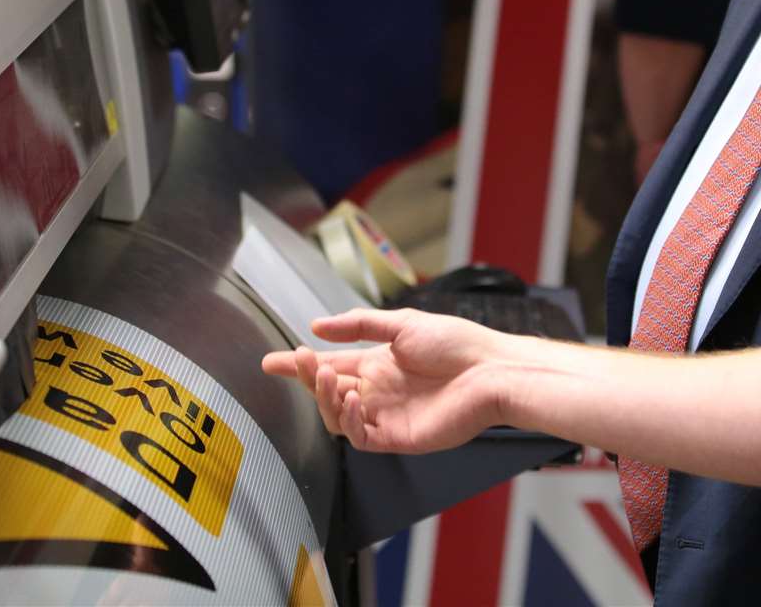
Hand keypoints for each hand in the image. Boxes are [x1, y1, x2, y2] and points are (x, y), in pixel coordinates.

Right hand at [261, 308, 514, 453]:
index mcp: (377, 364)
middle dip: (308, 377)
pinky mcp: (398, 437)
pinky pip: (361, 437)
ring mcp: (386, 416)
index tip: (271, 362)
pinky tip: (355, 399)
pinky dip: (351, 420)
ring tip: (330, 376)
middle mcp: (377, 391)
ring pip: (338, 417)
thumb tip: (318, 324)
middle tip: (301, 360)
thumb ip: (358, 325)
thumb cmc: (456, 343)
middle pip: (328, 392)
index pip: (329, 366)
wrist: (489, 369)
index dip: (300, 366)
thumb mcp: (403, 323)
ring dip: (327, 398)